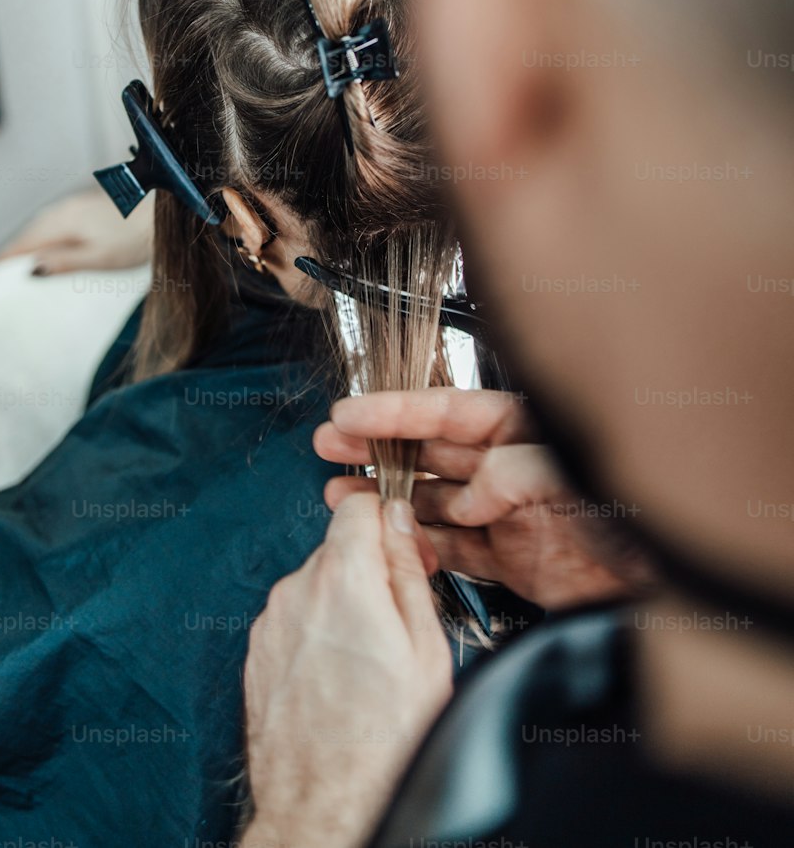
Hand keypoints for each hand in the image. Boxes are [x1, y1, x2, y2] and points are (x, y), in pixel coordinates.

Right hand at [0, 190, 152, 274]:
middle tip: (4, 272)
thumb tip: (32, 269)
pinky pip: (60, 220)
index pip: (26, 241)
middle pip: (33, 231)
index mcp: (64, 221)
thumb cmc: (136, 239)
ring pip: (46, 224)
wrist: (165, 213)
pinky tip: (56, 243)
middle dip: (18, 250)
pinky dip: (50, 233)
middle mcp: (67, 208)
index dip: (8, 258)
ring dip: (33, 240)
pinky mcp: (91, 205)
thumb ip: (64, 263)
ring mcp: (79, 204)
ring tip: (25, 261)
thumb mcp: (99, 258)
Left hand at [241, 492, 452, 847]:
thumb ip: (407, 570)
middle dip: (369, 570)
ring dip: (342, 606)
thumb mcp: (425, 649)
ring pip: (316, 586)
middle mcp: (296, 591)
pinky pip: (295, 620)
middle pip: (339, 548)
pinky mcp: (258, 652)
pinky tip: (339, 679)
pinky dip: (317, 635)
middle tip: (398, 619)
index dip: (390, 521)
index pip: (358, 503)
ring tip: (368, 663)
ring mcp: (271, 622)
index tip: (406, 550)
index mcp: (342, 579)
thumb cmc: (380, 742)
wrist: (323, 808)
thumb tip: (399, 522)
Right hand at [315, 389, 651, 610]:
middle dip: (376, 446)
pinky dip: (417, 546)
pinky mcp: (511, 561)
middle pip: (429, 450)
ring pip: (430, 500)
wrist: (670, 590)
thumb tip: (471, 492)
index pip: (446, 409)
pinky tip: (386, 542)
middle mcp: (510, 466)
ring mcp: (508, 514)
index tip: (348, 414)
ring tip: (339, 497)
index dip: (394, 411)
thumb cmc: (638, 515)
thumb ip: (519, 473)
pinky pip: (451, 550)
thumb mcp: (577, 474)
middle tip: (328, 446)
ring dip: (384, 498)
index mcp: (524, 429)